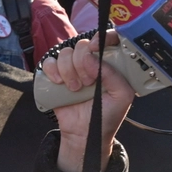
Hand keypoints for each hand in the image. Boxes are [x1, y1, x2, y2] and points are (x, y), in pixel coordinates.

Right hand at [45, 33, 135, 171]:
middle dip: (83, 62)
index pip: (109, 38)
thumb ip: (114, 75)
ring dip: (69, 70)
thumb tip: (91, 58)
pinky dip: (52, 70)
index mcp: (110, 64)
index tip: (95, 48)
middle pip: (83, 44)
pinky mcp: (56, 75)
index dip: (102, 37)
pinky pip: (49, 61)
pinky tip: (59, 83)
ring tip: (75, 89)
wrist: (84, 134)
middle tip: (88, 82)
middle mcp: (91, 62)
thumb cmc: (106, 116)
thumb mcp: (122, 96)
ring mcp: (72, 68)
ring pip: (66, 52)